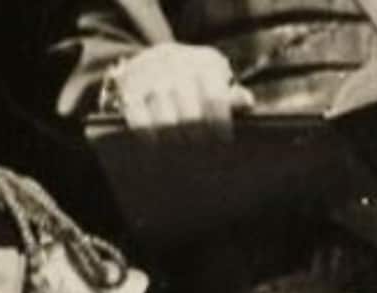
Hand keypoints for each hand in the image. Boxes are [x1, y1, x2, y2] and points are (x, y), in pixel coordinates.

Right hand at [104, 43, 253, 142]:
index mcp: (204, 63)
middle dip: (198, 137)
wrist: (154, 59)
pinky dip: (148, 136)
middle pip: (190, 115)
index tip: (224, 140)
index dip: (221, 123)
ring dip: (175, 139)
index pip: (215, 97)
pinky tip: (157, 143)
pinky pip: (139, 119)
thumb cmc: (195, 80)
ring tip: (182, 149)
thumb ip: (232, 95)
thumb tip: (246, 102)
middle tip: (202, 149)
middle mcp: (177, 65)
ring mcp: (151, 76)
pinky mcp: (130, 87)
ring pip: (165, 120)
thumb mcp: (216, 80)